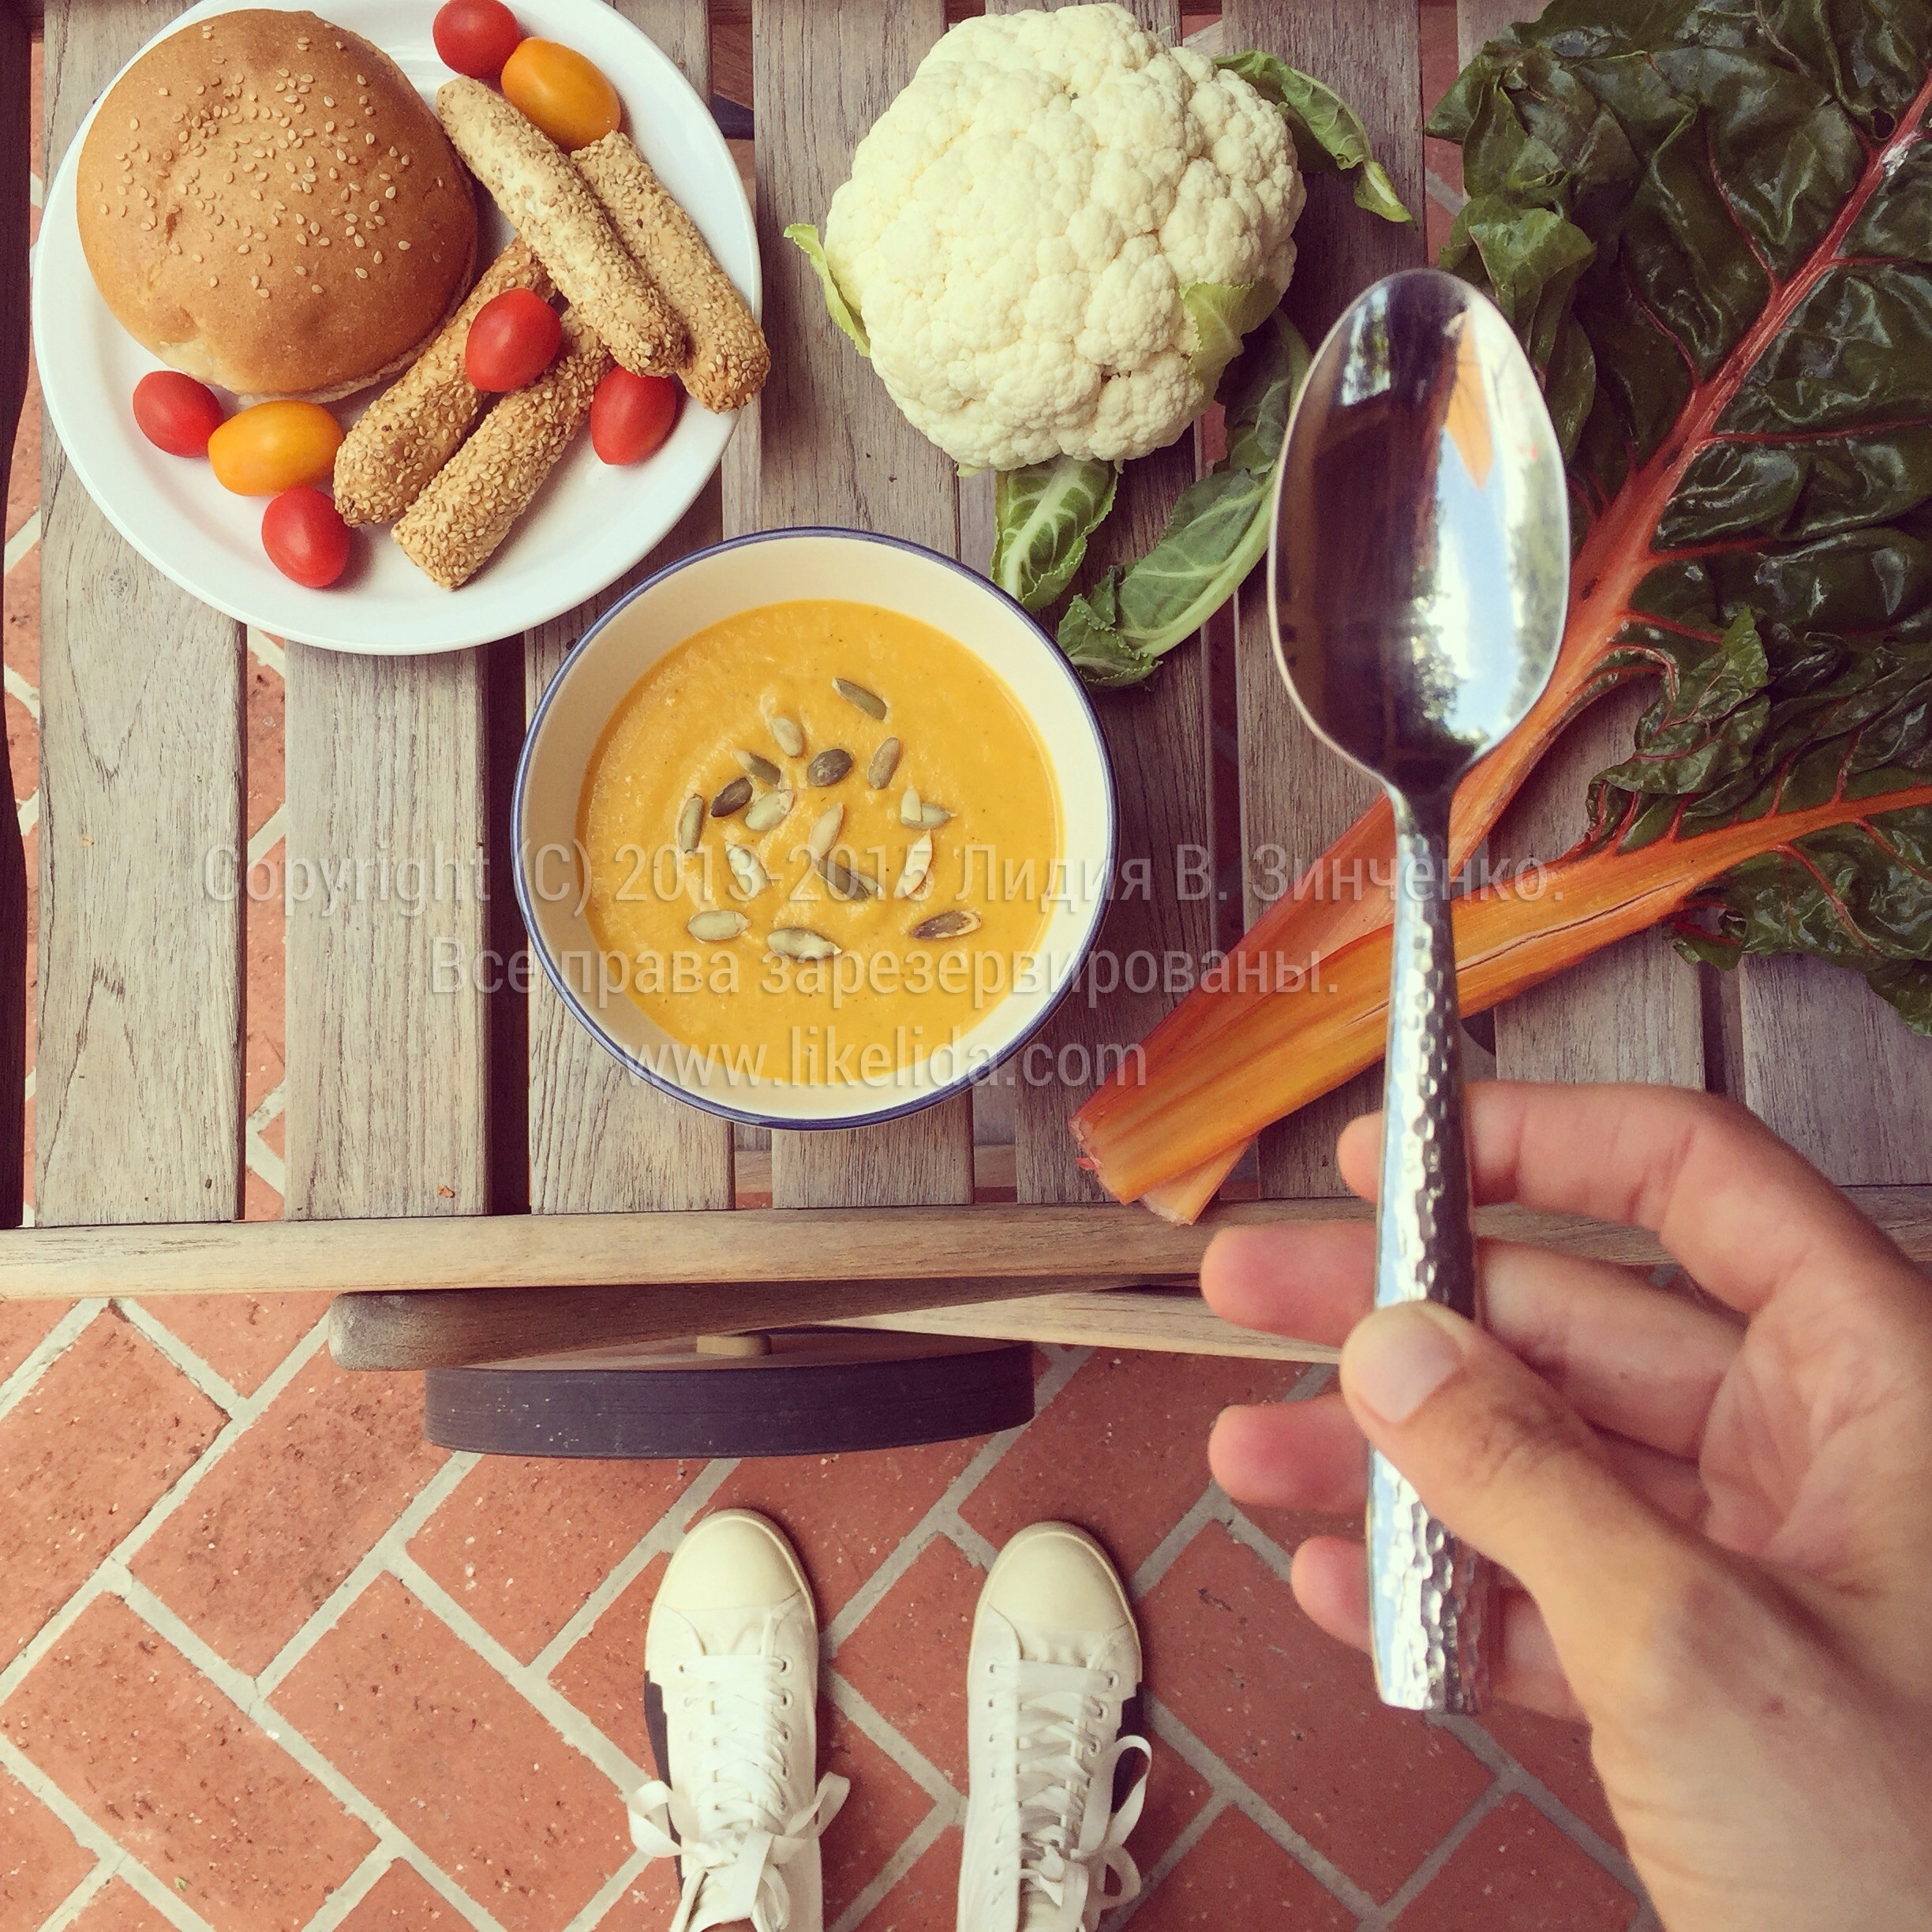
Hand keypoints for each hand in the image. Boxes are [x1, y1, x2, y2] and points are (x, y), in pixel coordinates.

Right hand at [1201, 1083, 1931, 1931]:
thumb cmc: (1916, 1870)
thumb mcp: (1689, 1646)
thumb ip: (1524, 1478)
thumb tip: (1393, 1350)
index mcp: (1878, 1387)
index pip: (1697, 1184)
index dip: (1539, 1141)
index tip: (1401, 1146)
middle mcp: (1818, 1458)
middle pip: (1579, 1323)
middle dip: (1404, 1317)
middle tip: (1261, 1289)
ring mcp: (1760, 1570)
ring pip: (1545, 1464)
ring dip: (1391, 1463)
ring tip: (1253, 1453)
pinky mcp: (1709, 1678)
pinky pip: (1554, 1593)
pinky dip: (1445, 1590)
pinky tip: (1345, 1586)